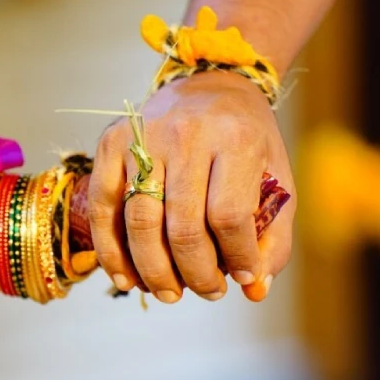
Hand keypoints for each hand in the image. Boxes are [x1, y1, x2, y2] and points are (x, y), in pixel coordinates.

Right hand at [88, 71, 295, 302]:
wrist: (210, 86)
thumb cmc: (247, 137)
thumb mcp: (277, 177)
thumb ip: (274, 235)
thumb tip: (253, 289)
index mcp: (234, 139)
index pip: (230, 216)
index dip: (237, 259)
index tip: (242, 278)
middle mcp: (185, 135)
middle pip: (182, 226)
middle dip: (195, 275)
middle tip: (206, 292)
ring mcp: (142, 137)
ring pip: (139, 220)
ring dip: (152, 271)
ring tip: (168, 293)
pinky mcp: (112, 142)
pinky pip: (102, 205)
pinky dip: (109, 249)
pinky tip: (123, 277)